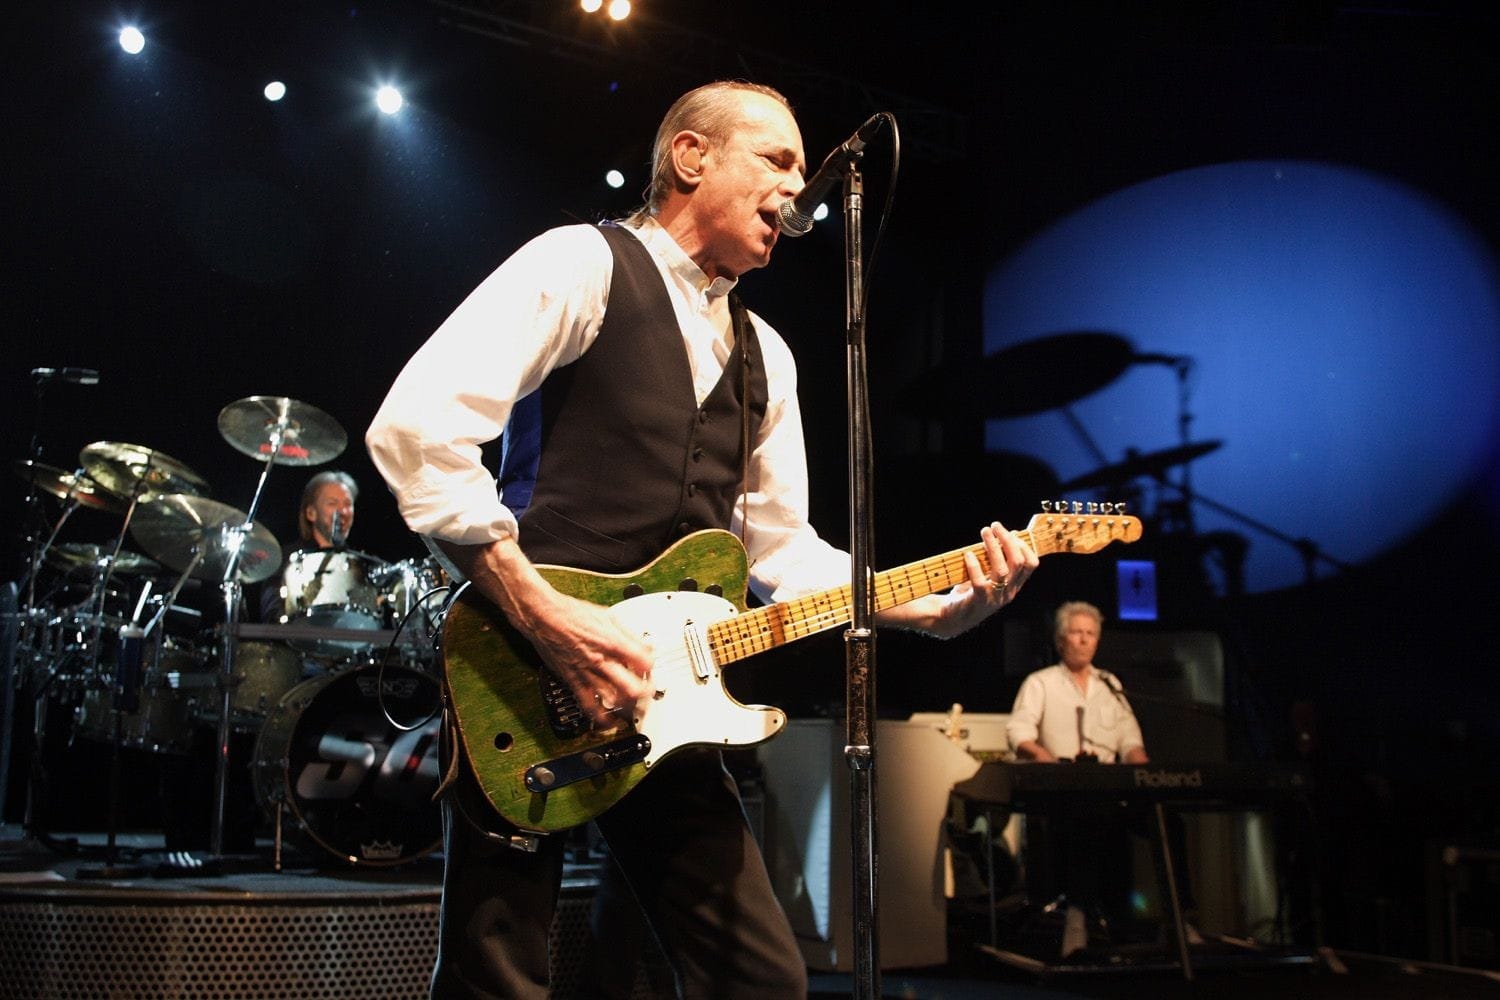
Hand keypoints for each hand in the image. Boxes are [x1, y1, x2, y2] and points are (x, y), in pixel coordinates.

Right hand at [437, 534, 652, 726]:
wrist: (543, 616)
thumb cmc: (571, 613)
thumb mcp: (607, 616)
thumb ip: (628, 634)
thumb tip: (645, 645)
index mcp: (612, 641)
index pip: (644, 662)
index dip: (651, 667)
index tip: (650, 667)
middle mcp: (601, 660)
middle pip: (632, 687)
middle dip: (644, 693)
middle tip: (648, 692)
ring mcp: (587, 673)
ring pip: (613, 701)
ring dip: (627, 707)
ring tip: (634, 709)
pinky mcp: (573, 681)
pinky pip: (588, 706)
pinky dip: (601, 718)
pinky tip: (609, 722)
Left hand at [943, 520, 1038, 632]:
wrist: (951, 617)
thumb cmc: (970, 591)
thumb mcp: (989, 574)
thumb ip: (1000, 558)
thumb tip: (1011, 533)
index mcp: (1014, 585)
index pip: (1031, 564)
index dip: (1023, 545)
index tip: (1010, 531)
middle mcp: (1008, 592)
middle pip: (1018, 562)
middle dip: (1008, 540)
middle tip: (995, 526)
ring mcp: (994, 598)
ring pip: (1002, 570)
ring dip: (993, 547)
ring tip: (984, 532)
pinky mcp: (978, 601)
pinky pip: (980, 582)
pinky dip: (975, 566)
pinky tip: (968, 554)